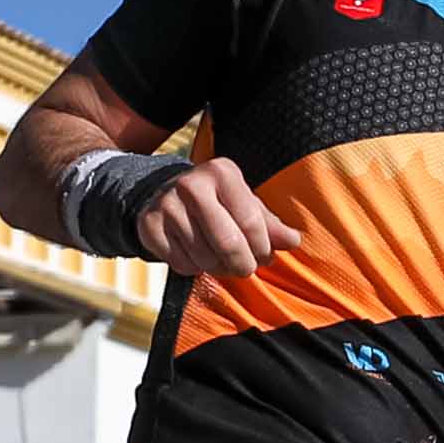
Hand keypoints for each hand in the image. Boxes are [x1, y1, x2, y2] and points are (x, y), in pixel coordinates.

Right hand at [135, 153, 302, 280]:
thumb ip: (271, 224)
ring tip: (220, 259)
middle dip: (243, 265)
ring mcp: (167, 205)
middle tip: (245, 268)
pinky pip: (182, 265)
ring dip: (218, 268)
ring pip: (205, 258)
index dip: (263, 248)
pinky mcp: (150, 226)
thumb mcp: (245, 205)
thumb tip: (293, 241)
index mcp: (222, 173)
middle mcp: (191, 184)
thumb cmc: (217, 203)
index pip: (251, 222)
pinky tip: (195, 255)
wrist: (165, 197)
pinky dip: (194, 269)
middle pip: (228, 244)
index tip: (264, 255)